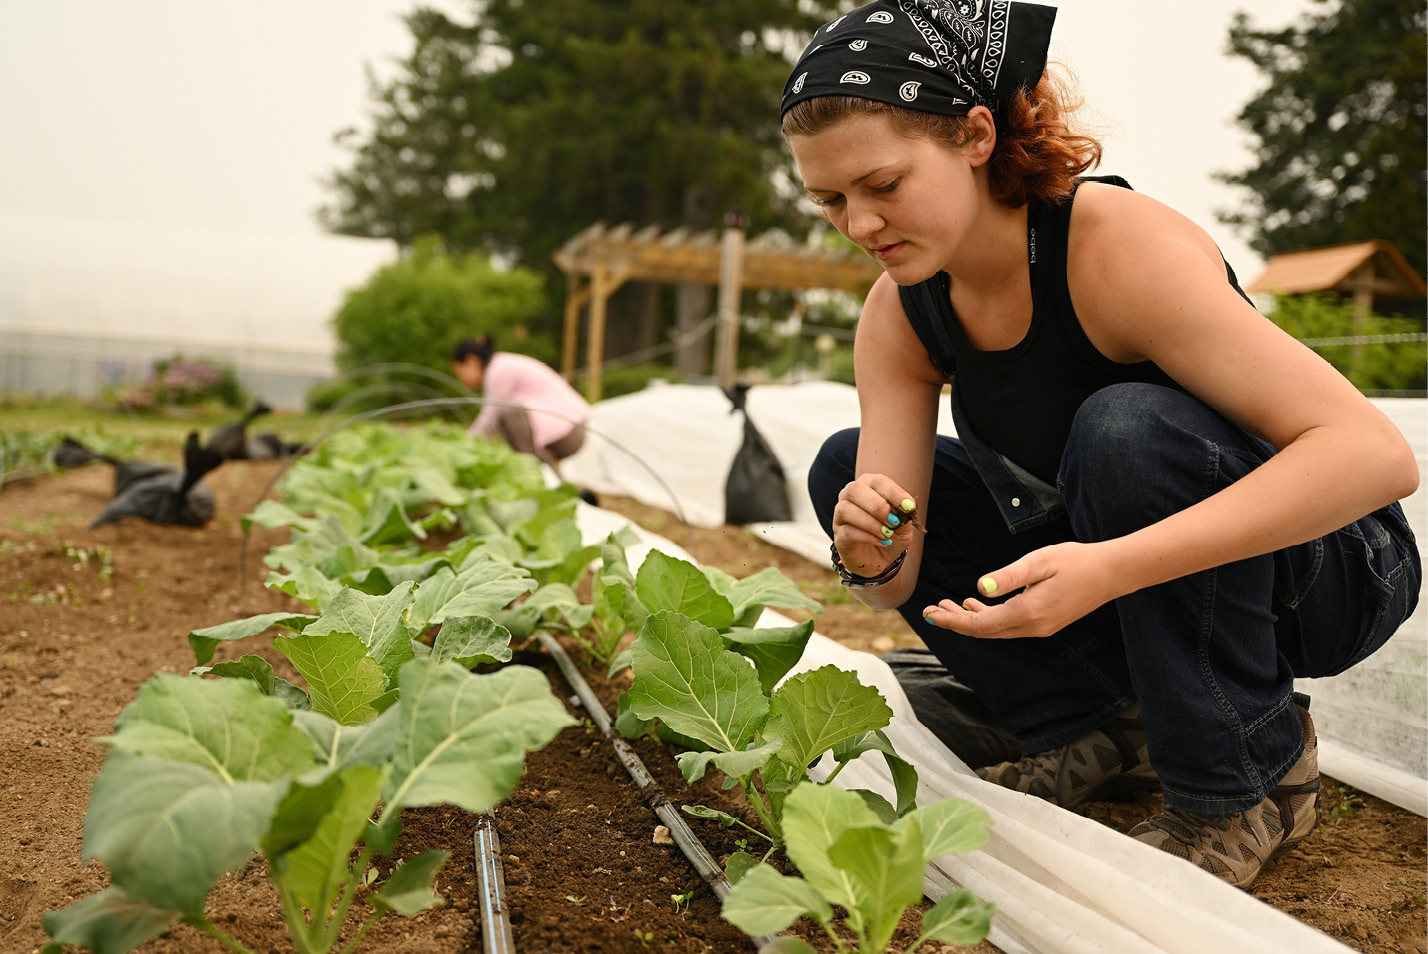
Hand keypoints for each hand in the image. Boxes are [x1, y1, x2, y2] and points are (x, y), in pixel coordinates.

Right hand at [830, 473, 920, 576]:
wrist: (882, 559)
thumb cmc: (892, 535)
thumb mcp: (904, 526)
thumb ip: (905, 516)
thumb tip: (906, 507)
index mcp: (868, 487)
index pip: (877, 481)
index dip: (893, 492)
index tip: (908, 507)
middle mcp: (850, 497)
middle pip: (854, 489)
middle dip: (876, 505)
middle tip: (893, 521)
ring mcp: (841, 516)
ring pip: (845, 509)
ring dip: (870, 522)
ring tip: (887, 533)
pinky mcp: (839, 535)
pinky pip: (847, 531)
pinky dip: (868, 537)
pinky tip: (882, 542)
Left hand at [922, 541, 1124, 638]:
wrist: (1112, 573)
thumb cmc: (1076, 561)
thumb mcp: (1038, 562)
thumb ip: (1007, 577)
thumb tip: (979, 589)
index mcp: (1028, 613)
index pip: (980, 625)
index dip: (952, 621)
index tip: (929, 613)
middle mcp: (1032, 627)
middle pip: (984, 631)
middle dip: (955, 622)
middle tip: (931, 610)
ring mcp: (1040, 628)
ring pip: (996, 630)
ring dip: (970, 619)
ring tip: (947, 605)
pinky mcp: (1045, 623)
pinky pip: (1009, 626)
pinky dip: (989, 618)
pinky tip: (976, 605)